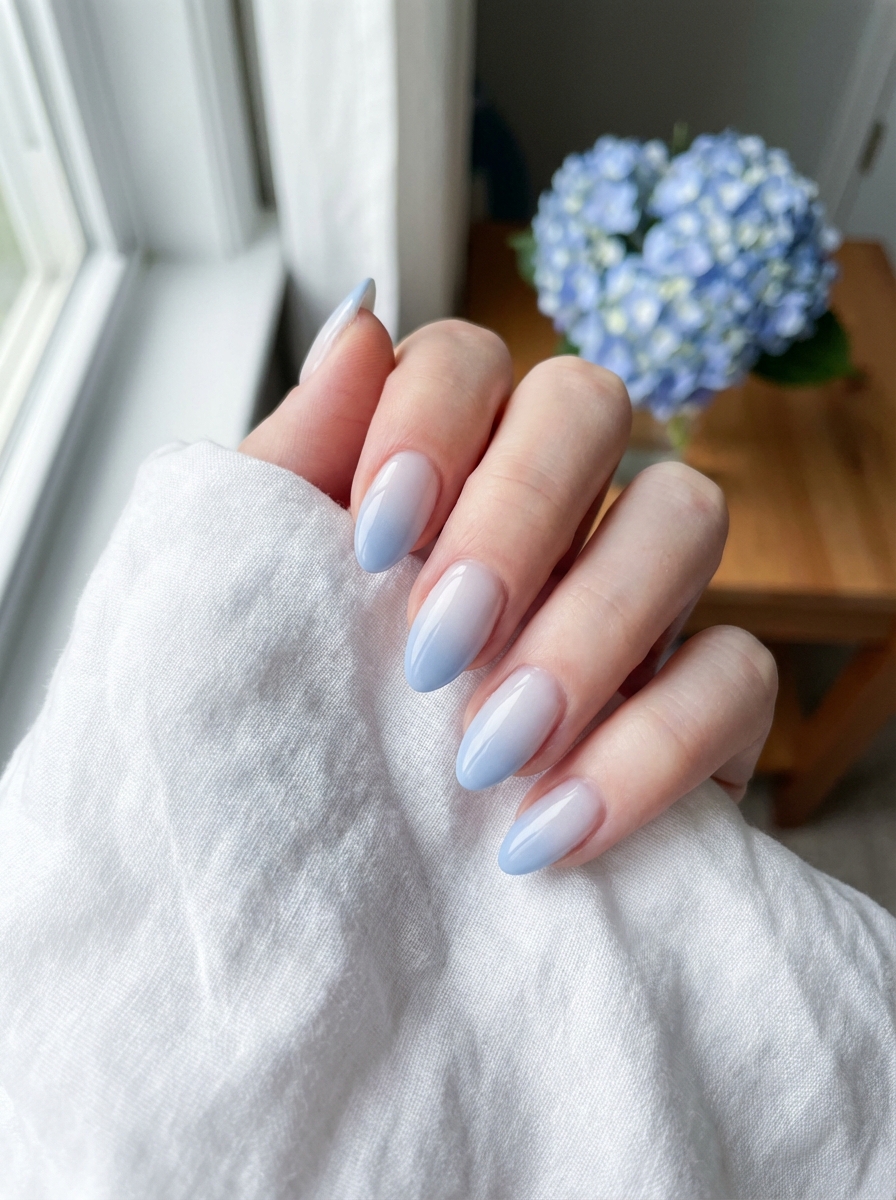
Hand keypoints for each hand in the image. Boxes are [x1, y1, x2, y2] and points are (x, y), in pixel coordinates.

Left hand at [241, 281, 776, 874]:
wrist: (354, 883)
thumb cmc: (304, 718)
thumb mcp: (266, 595)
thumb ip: (297, 465)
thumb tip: (354, 325)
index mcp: (443, 467)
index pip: (468, 359)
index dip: (432, 420)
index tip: (375, 537)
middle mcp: (554, 505)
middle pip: (589, 404)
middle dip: (517, 513)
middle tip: (436, 644)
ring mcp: (642, 592)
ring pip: (685, 513)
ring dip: (591, 627)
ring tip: (489, 747)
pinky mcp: (706, 698)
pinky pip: (740, 672)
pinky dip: (652, 748)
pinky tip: (552, 823)